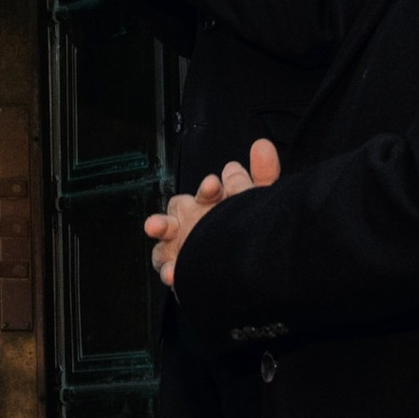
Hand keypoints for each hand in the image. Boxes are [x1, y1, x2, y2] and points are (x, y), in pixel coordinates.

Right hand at [144, 138, 281, 287]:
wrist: (246, 268)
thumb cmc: (246, 230)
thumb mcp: (258, 203)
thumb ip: (263, 176)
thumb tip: (263, 145)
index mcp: (212, 203)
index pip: (207, 191)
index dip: (209, 189)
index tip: (214, 186)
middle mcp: (194, 220)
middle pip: (176, 208)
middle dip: (171, 209)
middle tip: (169, 218)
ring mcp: (182, 243)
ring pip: (163, 235)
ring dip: (158, 229)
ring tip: (155, 229)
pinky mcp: (177, 268)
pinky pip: (166, 266)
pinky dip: (168, 269)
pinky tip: (173, 272)